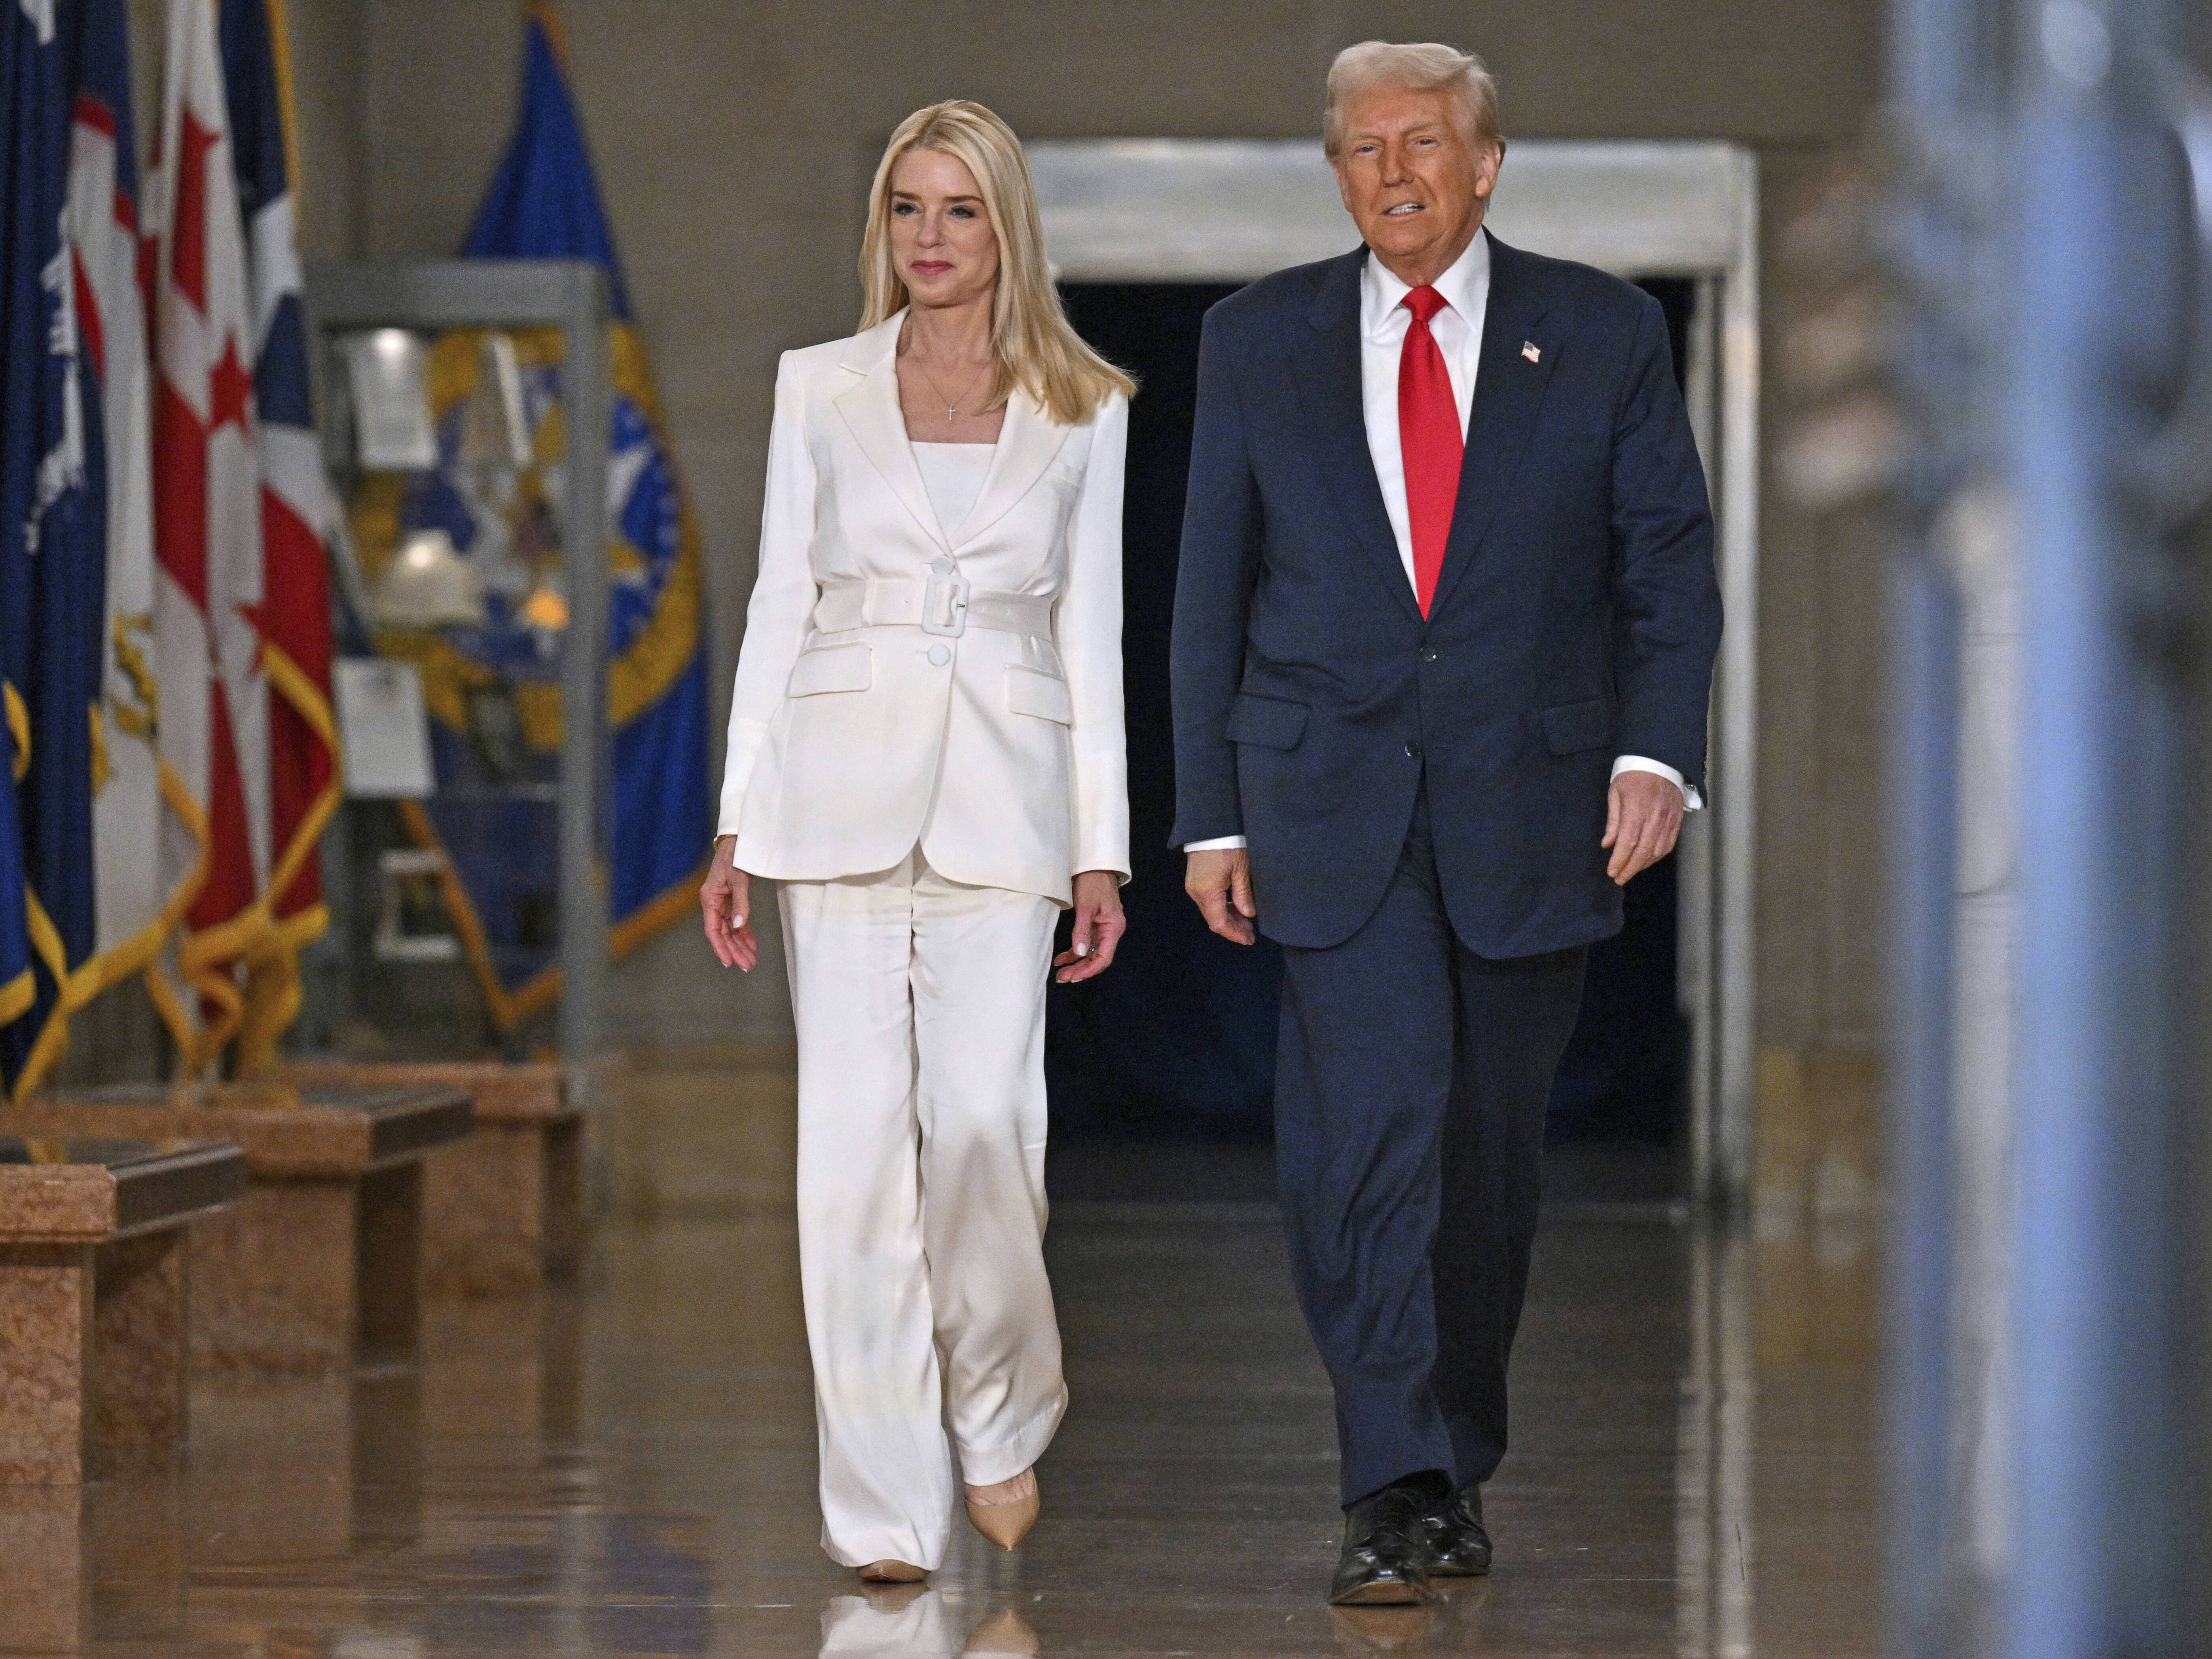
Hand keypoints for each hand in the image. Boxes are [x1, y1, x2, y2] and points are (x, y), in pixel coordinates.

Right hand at [699, 836, 759, 969]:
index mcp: (709, 899)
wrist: (739, 840)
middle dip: (734, 950)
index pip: (713, 930)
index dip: (720, 948)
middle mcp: (714, 903)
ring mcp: (723, 902)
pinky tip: (751, 944)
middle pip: (723, 933)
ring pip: (730, 930)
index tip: (729, 963)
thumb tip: (739, 926)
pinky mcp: (732, 899)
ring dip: (740, 945)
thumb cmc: (736, 855)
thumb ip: (740, 903)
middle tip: (747, 966)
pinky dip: (744, 932)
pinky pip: (737, 921)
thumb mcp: (739, 879)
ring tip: (751, 960)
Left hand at [1055, 871, 1126, 982]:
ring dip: (1076, 963)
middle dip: (1080, 970)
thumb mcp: (1085, 906)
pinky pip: (1087, 944)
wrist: (1094, 866)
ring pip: (1091, 953)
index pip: (1104, 957)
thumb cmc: (1093, 882)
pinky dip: (1075, 951)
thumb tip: (1080, 953)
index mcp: (1113, 927)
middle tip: (1062, 978)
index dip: (1089, 970)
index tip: (1073, 977)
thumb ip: (1082, 930)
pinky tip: (1062, 958)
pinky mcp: (1095, 925)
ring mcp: (1103, 929)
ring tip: (1060, 972)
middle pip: (1098, 958)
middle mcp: (1111, 931)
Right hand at [1184, 847, 1255, 944]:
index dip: (1234, 934)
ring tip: (1245, 921)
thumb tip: (1248, 914)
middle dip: (1232, 928)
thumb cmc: (1226, 845)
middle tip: (1250, 933)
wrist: (1209, 827)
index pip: (1220, 923)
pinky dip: (1221, 908)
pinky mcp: (1195, 881)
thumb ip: (1243, 894)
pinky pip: (1207, 902)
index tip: (1248, 939)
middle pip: (1214, 920)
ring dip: (1227, 918)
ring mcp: (1194, 887)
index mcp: (1208, 892)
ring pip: (1210, 912)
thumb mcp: (1241, 869)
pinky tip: (1234, 908)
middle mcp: (1197, 893)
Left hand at [1603, 771, 1684, 884]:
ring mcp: (1669, 818)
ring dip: (1643, 865)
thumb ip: (1613, 821)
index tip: (1612, 871)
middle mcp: (1655, 816)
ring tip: (1630, 871)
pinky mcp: (1677, 819)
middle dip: (1630, 868)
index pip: (1628, 842)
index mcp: (1637, 808)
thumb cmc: (1632, 775)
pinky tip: (1647, 860)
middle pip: (1644, 851)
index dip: (1620, 860)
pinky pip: (1669, 844)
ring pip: (1658, 850)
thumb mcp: (1616, 794)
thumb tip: (1607, 845)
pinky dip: (1657, 856)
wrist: (1659, 760)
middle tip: (1619, 878)